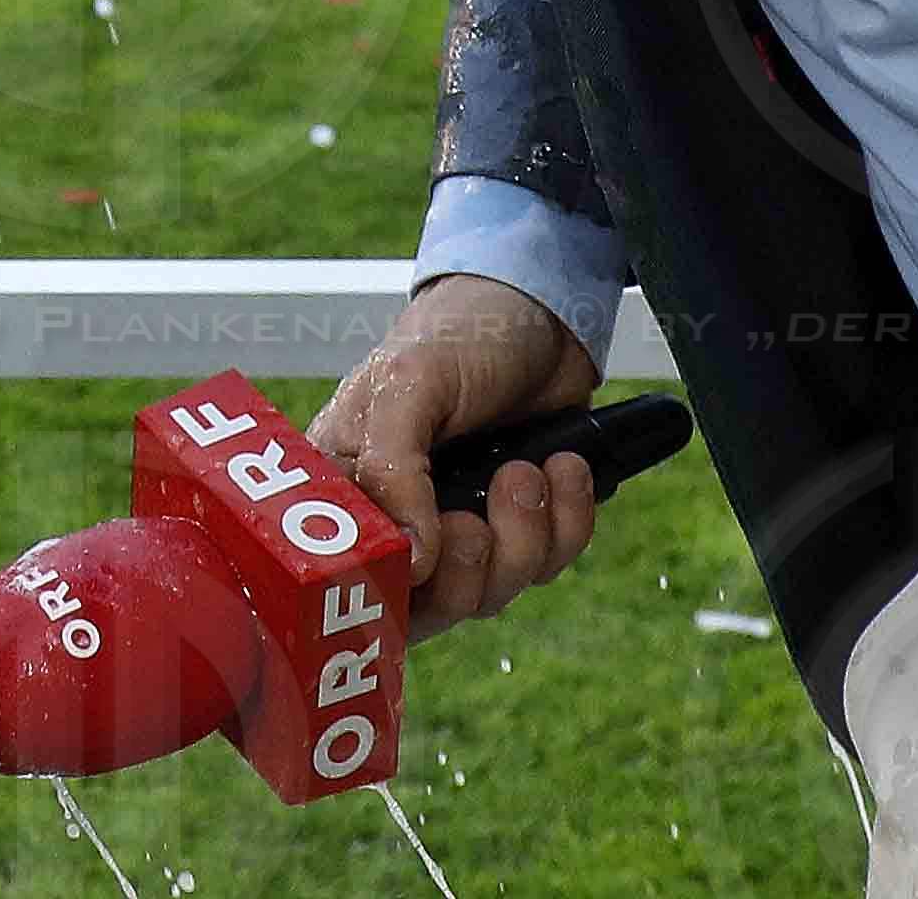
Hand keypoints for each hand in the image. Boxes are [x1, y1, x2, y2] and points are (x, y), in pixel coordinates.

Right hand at [310, 271, 599, 639]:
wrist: (543, 311)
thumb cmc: (458, 332)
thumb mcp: (412, 383)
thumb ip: (393, 467)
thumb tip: (411, 559)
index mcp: (348, 482)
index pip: (349, 573)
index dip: (391, 587)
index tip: (426, 560)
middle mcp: (400, 516)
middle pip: (428, 607)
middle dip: (470, 571)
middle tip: (480, 521)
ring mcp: (464, 525)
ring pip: (493, 591)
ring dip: (525, 537)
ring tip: (529, 469)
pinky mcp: (522, 526)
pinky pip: (549, 566)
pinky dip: (569, 523)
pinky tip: (565, 467)